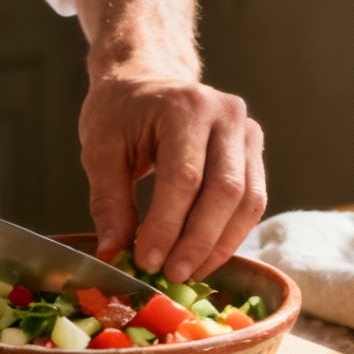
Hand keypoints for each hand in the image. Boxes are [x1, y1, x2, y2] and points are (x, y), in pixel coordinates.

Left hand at [79, 72, 265, 282]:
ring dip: (219, 244)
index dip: (167, 226)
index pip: (184, 178)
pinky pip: (253, 202)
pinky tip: (204, 255)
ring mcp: (248, 131)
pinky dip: (231, 234)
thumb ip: (108, 201)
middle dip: (197, 241)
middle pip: (224, 191)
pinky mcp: (254, 151)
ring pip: (247, 201)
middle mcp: (226, 114)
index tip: (146, 261)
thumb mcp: (99, 150)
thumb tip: (114, 251)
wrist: (145, 79)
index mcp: (184, 106)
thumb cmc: (120, 113)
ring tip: (188, 272)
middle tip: (172, 274)